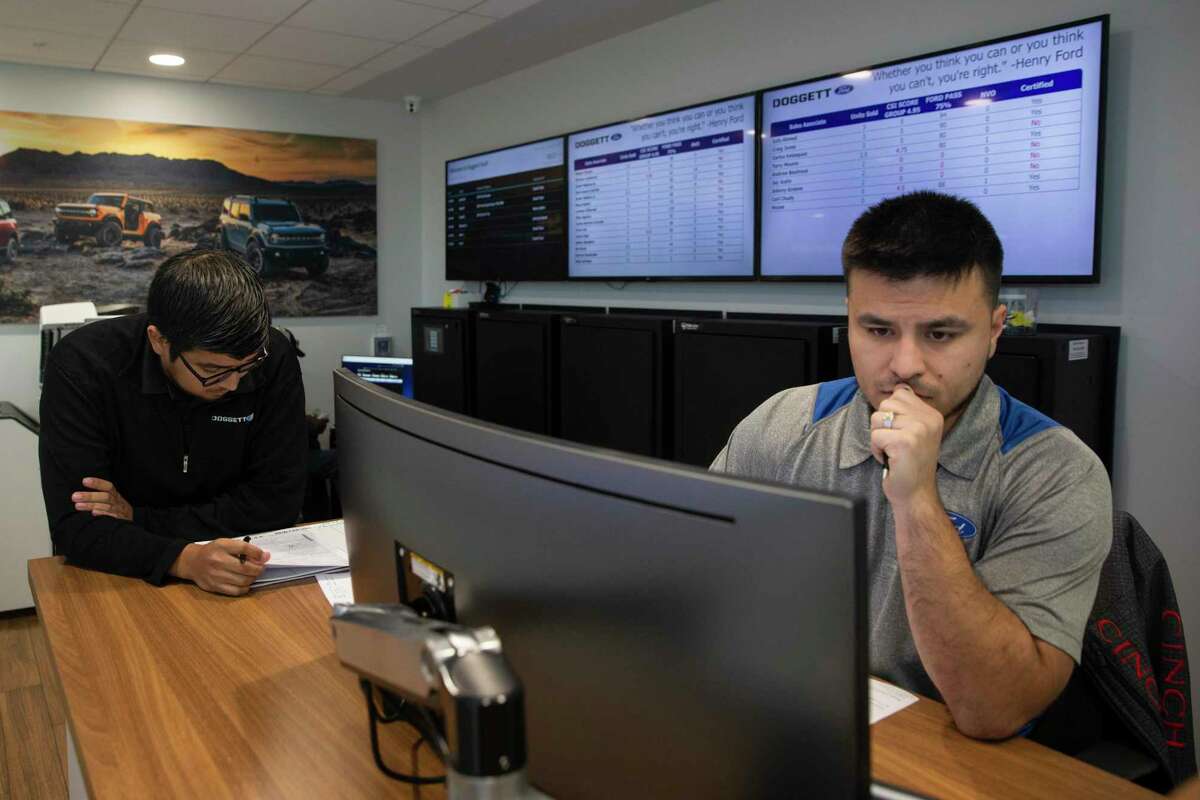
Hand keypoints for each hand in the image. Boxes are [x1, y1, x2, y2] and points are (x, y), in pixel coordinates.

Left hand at [72, 477, 132, 520]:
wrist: (131, 527)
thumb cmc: (116, 511)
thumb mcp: (112, 502)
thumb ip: (100, 498)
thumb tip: (80, 495)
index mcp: (116, 496)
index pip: (108, 487)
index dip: (98, 483)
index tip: (84, 481)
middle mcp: (118, 503)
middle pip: (106, 497)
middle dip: (90, 496)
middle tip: (75, 496)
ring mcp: (119, 512)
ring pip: (106, 507)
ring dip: (91, 506)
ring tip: (77, 505)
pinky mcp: (120, 521)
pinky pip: (110, 517)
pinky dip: (102, 514)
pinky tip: (92, 514)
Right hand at [169, 539, 270, 595]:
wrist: (192, 562)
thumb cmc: (213, 552)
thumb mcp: (226, 544)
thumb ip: (244, 549)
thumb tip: (264, 557)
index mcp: (221, 546)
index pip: (244, 548)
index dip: (258, 553)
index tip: (264, 556)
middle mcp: (217, 561)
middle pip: (246, 567)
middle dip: (258, 568)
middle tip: (261, 567)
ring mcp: (215, 575)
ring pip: (243, 580)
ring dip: (253, 578)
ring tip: (253, 575)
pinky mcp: (214, 587)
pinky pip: (236, 591)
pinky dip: (245, 588)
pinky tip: (245, 583)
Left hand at [870, 384, 943, 506]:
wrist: (917, 494)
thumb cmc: (910, 464)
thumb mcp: (916, 432)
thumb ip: (908, 411)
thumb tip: (899, 387)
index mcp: (932, 414)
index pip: (900, 394)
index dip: (891, 414)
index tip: (901, 433)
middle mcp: (928, 419)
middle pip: (886, 405)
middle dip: (882, 426)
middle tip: (895, 444)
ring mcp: (918, 430)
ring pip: (878, 419)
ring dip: (878, 438)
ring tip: (893, 451)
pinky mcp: (905, 442)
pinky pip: (875, 436)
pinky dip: (877, 450)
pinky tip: (891, 460)